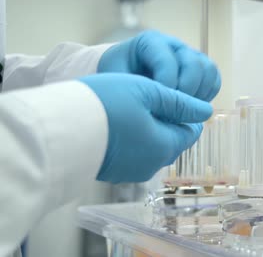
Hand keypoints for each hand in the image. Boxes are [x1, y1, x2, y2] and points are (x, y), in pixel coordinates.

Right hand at [80, 73, 212, 182]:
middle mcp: (152, 164)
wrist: (56, 130)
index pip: (191, 131)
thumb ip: (180, 102)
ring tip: (128, 107)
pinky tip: (115, 123)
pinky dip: (130, 139)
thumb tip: (205, 110)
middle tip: (145, 97)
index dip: (184, 110)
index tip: (168, 94)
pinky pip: (132, 154)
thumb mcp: (148, 92)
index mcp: (166, 146)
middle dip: (165, 119)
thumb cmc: (104, 105)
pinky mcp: (113, 172)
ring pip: (152, 146)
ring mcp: (131, 171)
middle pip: (172, 140)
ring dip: (147, 128)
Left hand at [98, 30, 220, 101]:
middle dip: (187, 91)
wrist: (123, 75)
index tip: (158, 104)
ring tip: (185, 110)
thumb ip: (134, 89)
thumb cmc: (117, 77)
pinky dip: (208, 95)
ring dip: (200, 93)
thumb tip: (158, 109)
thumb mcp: (117, 79)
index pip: (167, 61)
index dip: (166, 85)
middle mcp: (174, 45)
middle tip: (174, 110)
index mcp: (151, 42)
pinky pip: (215, 79)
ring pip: (209, 70)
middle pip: (194, 64)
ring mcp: (190, 55)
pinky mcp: (200, 68)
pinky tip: (192, 107)